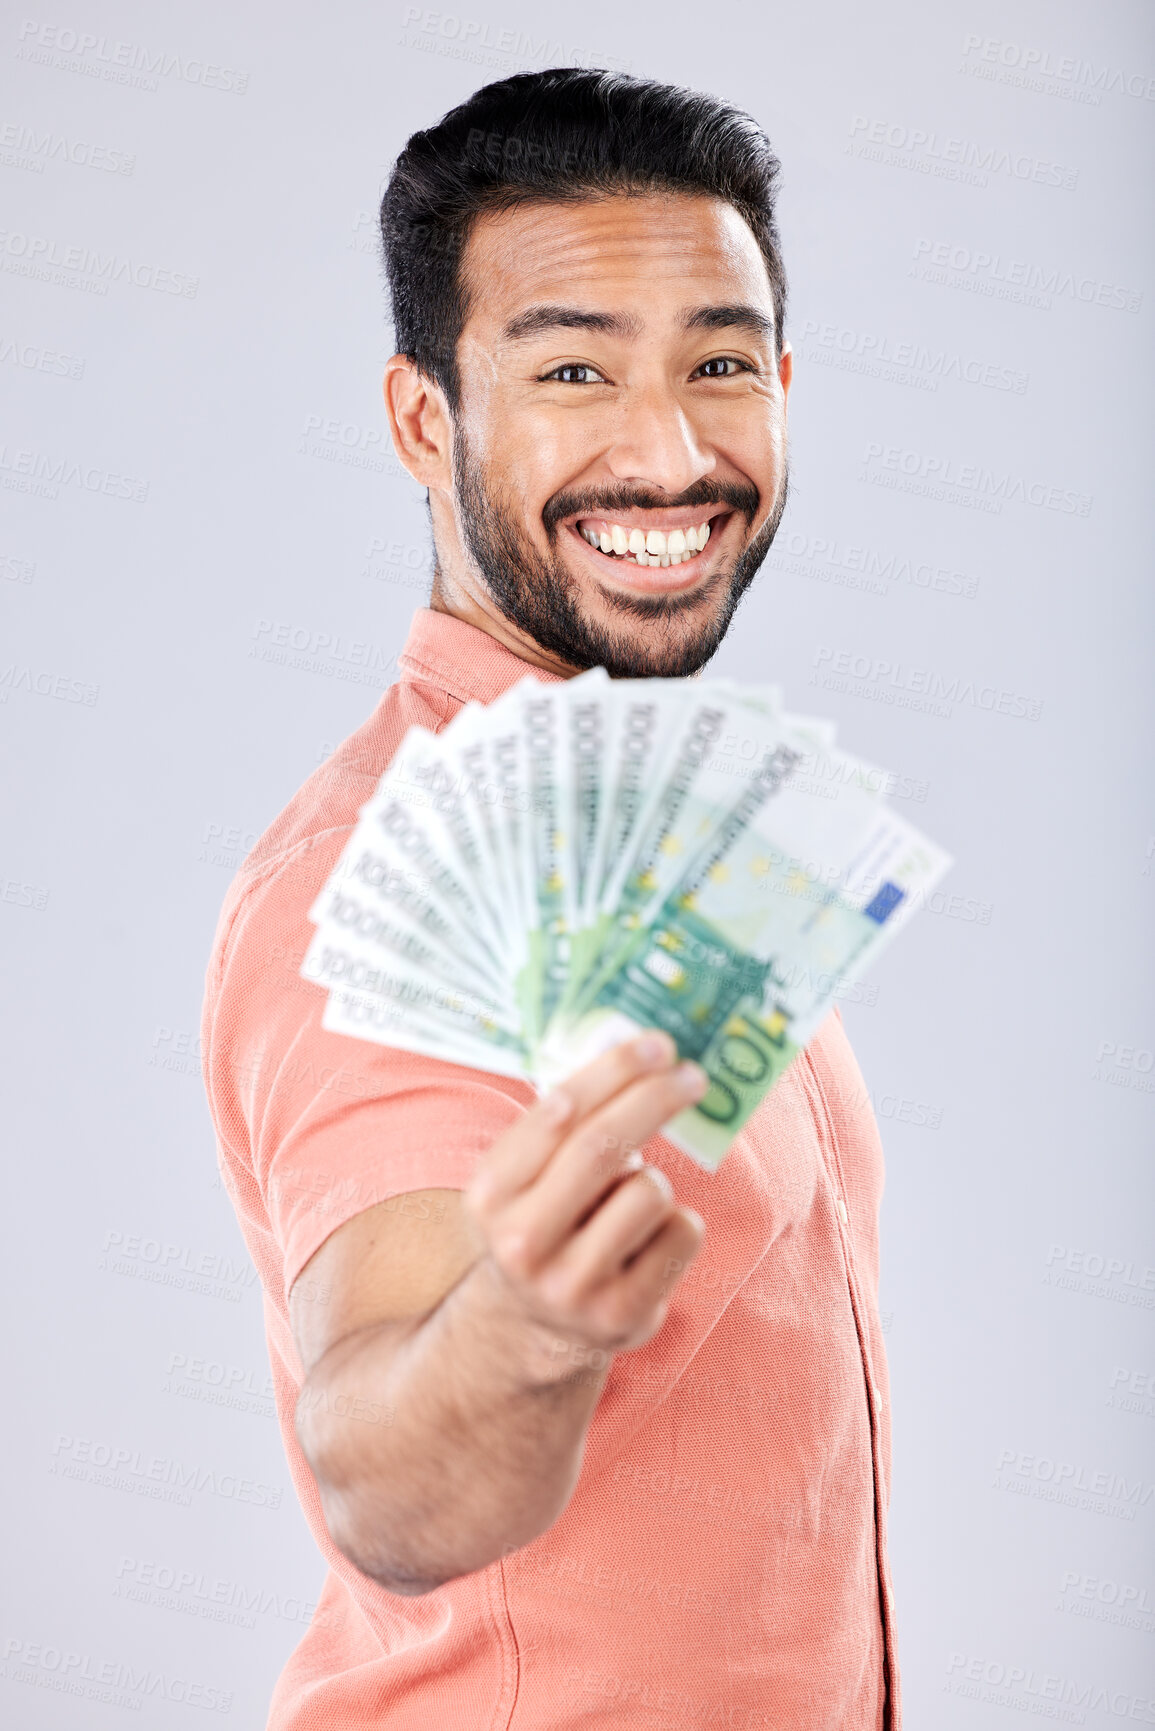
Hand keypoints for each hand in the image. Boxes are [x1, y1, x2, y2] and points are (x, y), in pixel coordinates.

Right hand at [464, 1033, 706, 1367]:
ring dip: (654, 1182)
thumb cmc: (545, 1222)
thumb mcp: (526, 1177)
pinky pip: (681, 1232)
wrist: (535, 1327)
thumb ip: (562, 1122)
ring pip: (648, 1190)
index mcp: (490, 1195)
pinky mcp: (622, 1315)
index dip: (612, 1072)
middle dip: (654, 1098)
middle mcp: (522, 1242)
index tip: (656, 1043)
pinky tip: (647, 1243)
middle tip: (692, 1074)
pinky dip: (677, 1224)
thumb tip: (638, 1053)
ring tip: (628, 1204)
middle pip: (603, 1146)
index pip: (557, 1114)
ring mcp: (571, 1284)